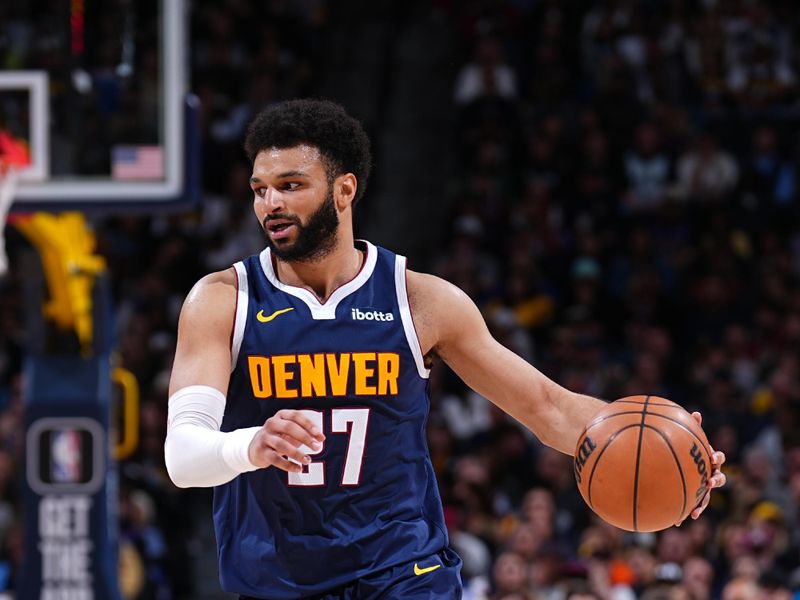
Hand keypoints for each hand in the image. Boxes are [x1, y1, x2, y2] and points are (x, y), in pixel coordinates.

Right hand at [248, 409, 325, 472]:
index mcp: (281, 415)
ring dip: (297, 453)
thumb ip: (305, 432)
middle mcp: (271, 423)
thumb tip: (320, 439)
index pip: (296, 416)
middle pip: (289, 427)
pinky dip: (288, 465)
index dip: (309, 425)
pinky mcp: (261, 451)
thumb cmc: (278, 436)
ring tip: (308, 460)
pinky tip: (298, 468)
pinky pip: (275, 459)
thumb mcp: (290, 431)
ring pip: (282, 444)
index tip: (320, 435)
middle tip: (317, 447)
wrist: (255, 446)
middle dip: (305, 438)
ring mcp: (265, 437)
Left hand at [677, 411, 725, 525]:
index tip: (712, 457)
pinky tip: (676, 522)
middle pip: (720, 479)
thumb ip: (692, 428)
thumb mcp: (689, 440)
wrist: (680, 468)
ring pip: (707, 497)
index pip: (719, 458)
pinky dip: (686, 513)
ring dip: (702, 504)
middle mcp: (710, 474)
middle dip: (716, 481)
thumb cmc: (687, 450)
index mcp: (709, 460)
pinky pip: (691, 506)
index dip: (718, 457)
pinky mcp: (695, 498)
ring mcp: (703, 488)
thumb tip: (696, 412)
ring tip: (695, 512)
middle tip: (709, 482)